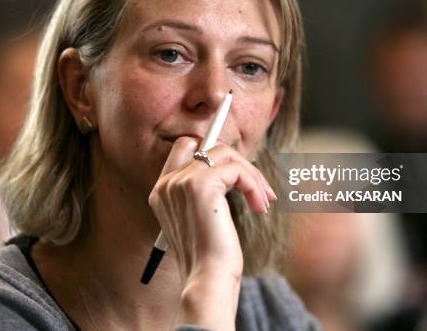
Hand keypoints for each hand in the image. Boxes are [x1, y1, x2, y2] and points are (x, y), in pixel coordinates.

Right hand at [148, 137, 276, 327]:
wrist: (207, 281)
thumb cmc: (209, 257)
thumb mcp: (201, 218)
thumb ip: (204, 191)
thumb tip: (233, 168)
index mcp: (162, 191)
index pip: (185, 148)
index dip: (213, 152)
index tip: (239, 172)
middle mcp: (167, 184)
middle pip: (208, 146)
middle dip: (238, 161)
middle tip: (259, 188)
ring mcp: (182, 182)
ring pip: (226, 155)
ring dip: (252, 175)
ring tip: (263, 200)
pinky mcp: (202, 185)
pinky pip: (237, 170)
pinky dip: (254, 185)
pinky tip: (260, 206)